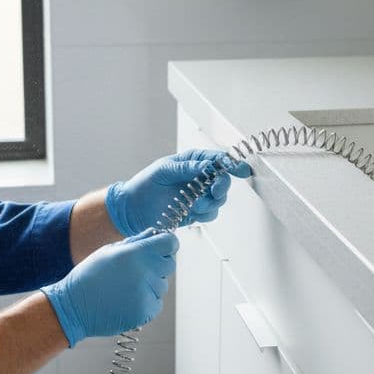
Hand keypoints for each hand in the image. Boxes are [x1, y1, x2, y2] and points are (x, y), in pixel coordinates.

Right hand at [40, 229, 178, 346]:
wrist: (74, 306)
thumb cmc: (90, 275)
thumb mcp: (109, 251)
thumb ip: (135, 241)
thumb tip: (155, 233)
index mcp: (135, 253)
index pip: (170, 243)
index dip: (167, 244)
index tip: (162, 247)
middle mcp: (144, 272)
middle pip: (170, 264)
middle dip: (159, 264)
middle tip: (139, 269)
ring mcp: (145, 294)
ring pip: (163, 285)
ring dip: (151, 285)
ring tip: (127, 287)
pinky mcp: (145, 312)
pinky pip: (156, 303)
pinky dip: (147, 302)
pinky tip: (127, 300)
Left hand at [105, 149, 252, 236]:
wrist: (133, 209)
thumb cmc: (144, 184)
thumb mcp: (164, 170)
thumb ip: (187, 168)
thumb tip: (209, 166)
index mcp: (192, 161)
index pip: (218, 159)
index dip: (231, 164)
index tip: (241, 169)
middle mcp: (198, 178)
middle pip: (223, 180)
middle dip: (221, 186)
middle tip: (214, 191)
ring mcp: (198, 195)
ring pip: (219, 199)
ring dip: (210, 202)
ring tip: (193, 204)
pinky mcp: (195, 212)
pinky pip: (211, 213)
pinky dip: (204, 214)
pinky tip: (191, 211)